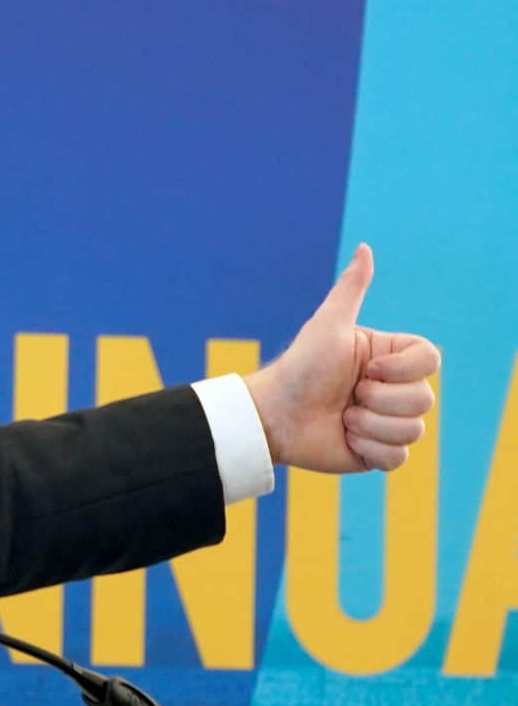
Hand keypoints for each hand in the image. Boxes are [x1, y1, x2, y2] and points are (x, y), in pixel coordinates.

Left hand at [242, 244, 438, 472]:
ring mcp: (387, 422)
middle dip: (379, 399)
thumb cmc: (300, 367)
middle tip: (348, 394)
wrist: (273, 415)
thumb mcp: (328, 325)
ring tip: (342, 418)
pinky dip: (368, 448)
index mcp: (390, 358)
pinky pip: (398, 458)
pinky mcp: (377, 453)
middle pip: (425, 399)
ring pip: (414, 430)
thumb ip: (350, 289)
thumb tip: (365, 248)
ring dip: (371, 425)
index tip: (366, 368)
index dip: (402, 369)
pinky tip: (344, 438)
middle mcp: (393, 389)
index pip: (431, 361)